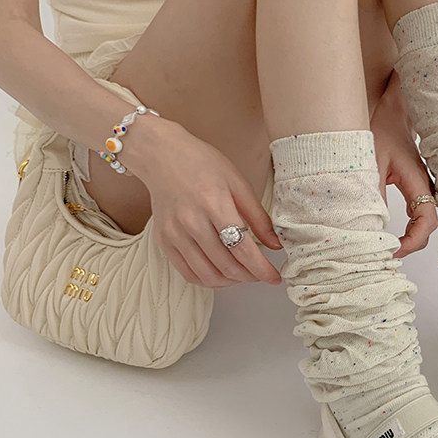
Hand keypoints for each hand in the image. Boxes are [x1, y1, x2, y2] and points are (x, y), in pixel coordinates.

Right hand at [125, 116, 283, 288]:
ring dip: (231, 281)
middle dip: (250, 276)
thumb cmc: (202, 164)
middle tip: (261, 274)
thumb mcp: (238, 182)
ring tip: (244, 273)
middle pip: (226, 265)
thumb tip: (275, 244)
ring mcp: (174, 234)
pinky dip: (209, 280)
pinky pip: (188, 273)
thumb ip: (258, 216)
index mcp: (214, 204)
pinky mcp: (163, 241)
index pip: (242, 248)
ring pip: (208, 275)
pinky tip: (222, 273)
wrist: (161, 155)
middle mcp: (191, 222)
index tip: (274, 277)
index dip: (261, 268)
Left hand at [370, 71, 437, 257]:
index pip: (426, 222)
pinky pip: (417, 217)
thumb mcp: (371, 163)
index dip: (411, 241)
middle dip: (409, 246)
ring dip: (408, 239)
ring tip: (384, 248)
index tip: (391, 250)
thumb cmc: (383, 131)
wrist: (393, 112)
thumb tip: (371, 227)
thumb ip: (373, 195)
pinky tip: (389, 236)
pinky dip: (406, 230)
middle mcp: (426, 188)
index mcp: (418, 181)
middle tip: (384, 254)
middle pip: (427, 229)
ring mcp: (423, 190)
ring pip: (423, 224)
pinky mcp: (416, 190)